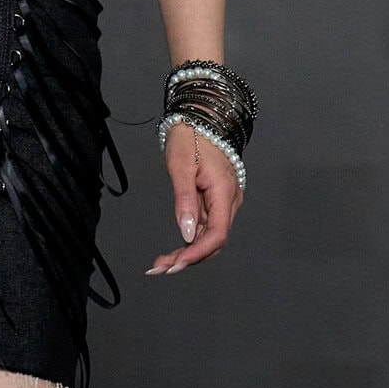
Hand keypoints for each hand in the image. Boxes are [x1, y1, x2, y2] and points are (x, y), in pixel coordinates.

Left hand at [147, 124, 242, 274]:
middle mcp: (229, 201)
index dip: (197, 253)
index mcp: (224, 193)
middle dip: (188, 258)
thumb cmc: (190, 138)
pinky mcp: (215, 202)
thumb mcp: (182, 167)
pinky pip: (205, 228)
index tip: (175, 264)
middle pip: (213, 241)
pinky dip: (189, 241)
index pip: (217, 234)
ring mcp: (223, 203)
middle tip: (159, 268)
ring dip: (187, 253)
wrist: (200, 119)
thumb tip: (187, 233)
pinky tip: (172, 250)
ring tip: (160, 263)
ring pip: (208, 237)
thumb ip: (185, 201)